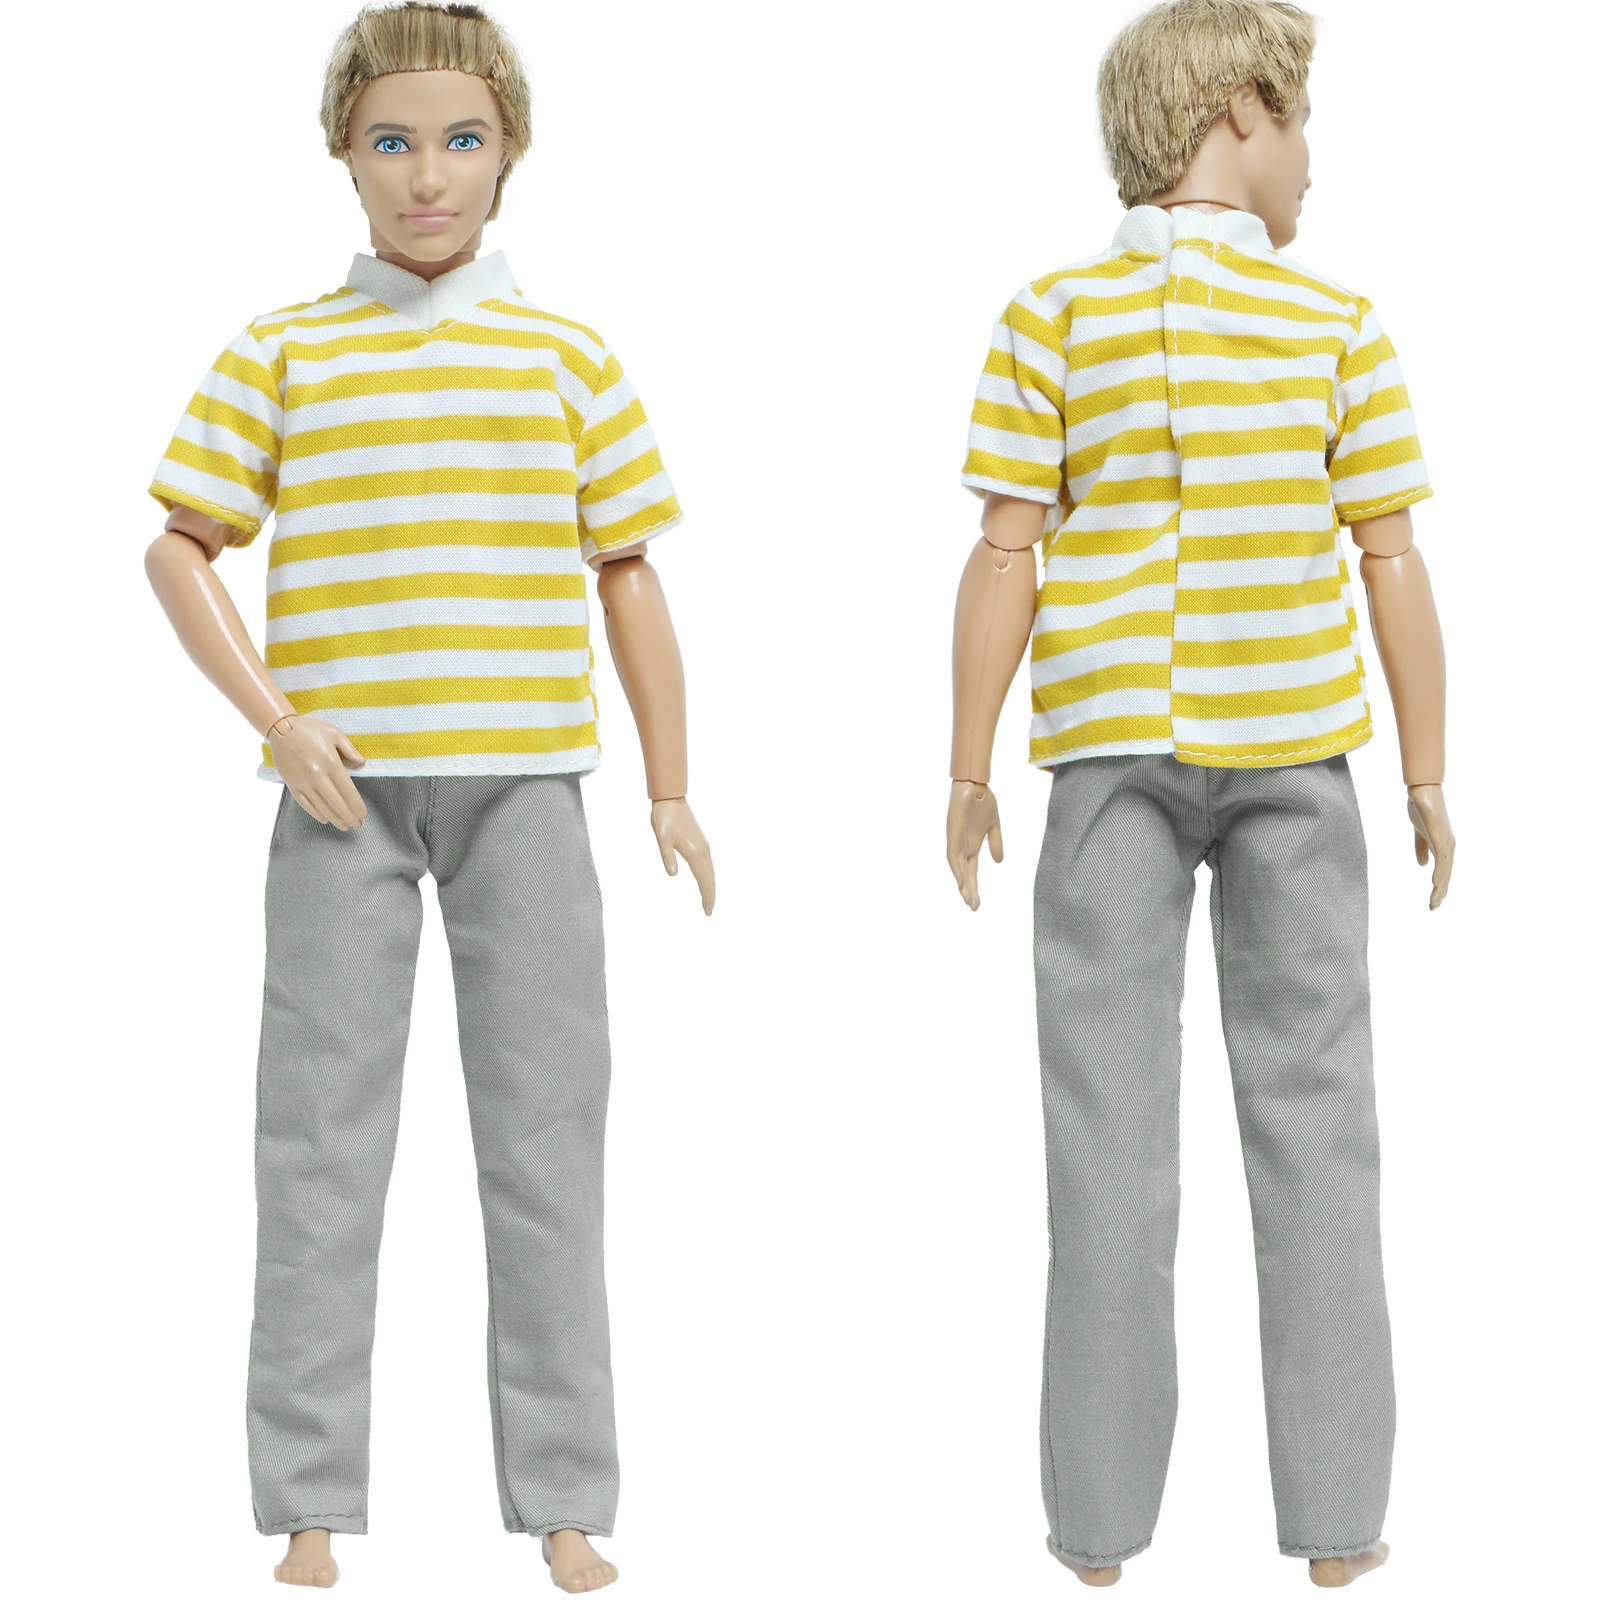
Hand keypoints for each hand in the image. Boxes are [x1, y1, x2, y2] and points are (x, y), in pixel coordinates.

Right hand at [268, 714, 367, 830]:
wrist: (281, 730)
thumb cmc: (309, 730)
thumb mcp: (335, 733)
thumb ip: (350, 750)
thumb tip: (362, 763)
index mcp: (330, 762)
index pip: (347, 790)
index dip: (356, 804)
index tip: (363, 814)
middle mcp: (317, 775)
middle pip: (336, 802)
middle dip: (348, 816)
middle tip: (357, 824)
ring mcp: (303, 782)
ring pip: (321, 806)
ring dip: (334, 818)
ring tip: (344, 826)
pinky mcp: (292, 784)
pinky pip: (305, 803)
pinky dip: (316, 813)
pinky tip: (325, 819)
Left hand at [651, 798, 714, 914]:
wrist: (671, 800)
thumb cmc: (664, 819)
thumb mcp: (661, 838)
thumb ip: (667, 856)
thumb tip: (673, 875)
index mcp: (694, 852)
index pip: (704, 880)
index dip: (706, 896)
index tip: (708, 911)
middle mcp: (703, 851)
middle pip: (710, 878)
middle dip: (710, 895)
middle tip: (709, 911)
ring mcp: (704, 846)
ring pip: (710, 871)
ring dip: (710, 886)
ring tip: (708, 899)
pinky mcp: (701, 843)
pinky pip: (708, 864)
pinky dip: (708, 876)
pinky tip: (705, 879)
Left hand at [947, 779, 1002, 910]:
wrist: (976, 783)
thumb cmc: (983, 801)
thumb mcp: (994, 826)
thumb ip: (995, 843)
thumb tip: (999, 862)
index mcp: (972, 845)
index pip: (971, 871)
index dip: (974, 887)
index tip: (977, 904)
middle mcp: (962, 846)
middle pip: (964, 874)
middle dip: (968, 891)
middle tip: (974, 908)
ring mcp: (957, 839)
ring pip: (957, 867)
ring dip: (962, 883)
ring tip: (968, 898)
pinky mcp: (953, 832)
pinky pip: (953, 853)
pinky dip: (956, 867)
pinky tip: (960, 879)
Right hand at [1405, 783, 1454, 909]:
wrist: (1422, 791)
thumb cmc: (1422, 809)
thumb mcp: (1419, 833)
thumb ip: (1421, 848)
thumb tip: (1422, 865)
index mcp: (1443, 846)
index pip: (1443, 871)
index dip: (1439, 886)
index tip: (1433, 901)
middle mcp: (1448, 846)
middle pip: (1446, 875)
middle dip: (1440, 892)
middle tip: (1433, 908)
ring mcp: (1446, 842)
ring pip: (1445, 870)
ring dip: (1440, 887)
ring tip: (1434, 902)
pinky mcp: (1440, 837)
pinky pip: (1442, 859)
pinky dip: (1440, 872)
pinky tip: (1434, 882)